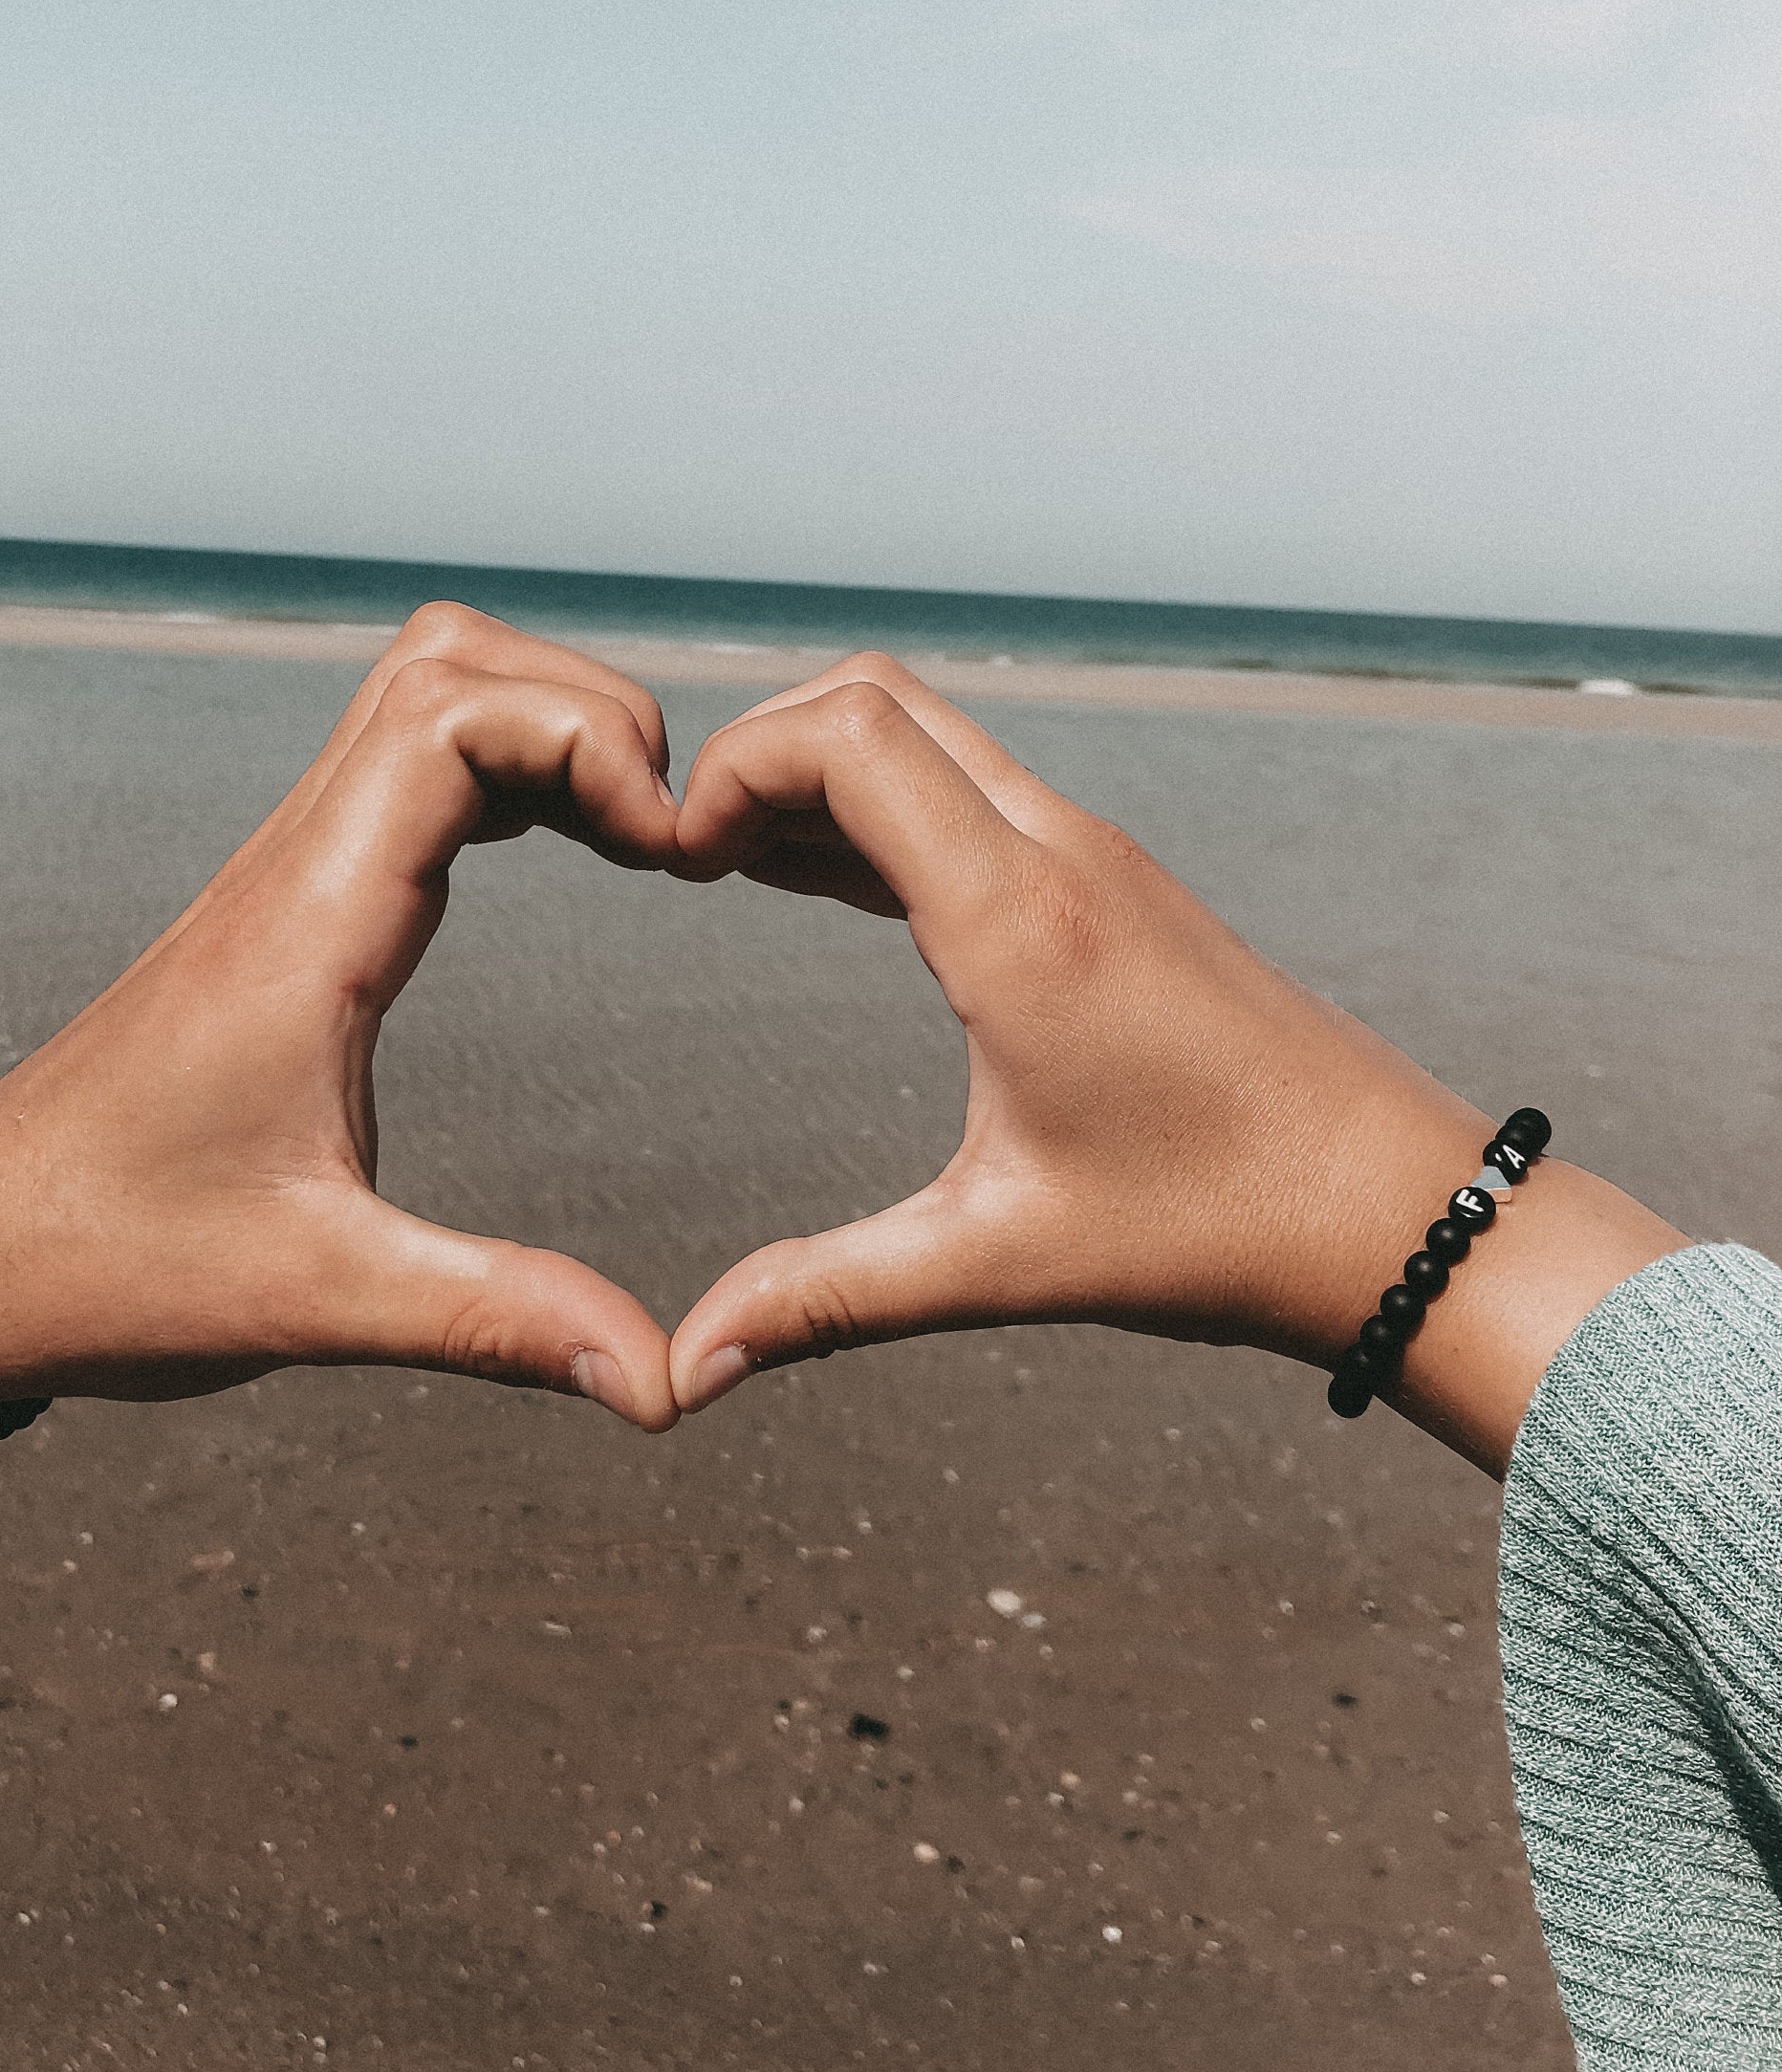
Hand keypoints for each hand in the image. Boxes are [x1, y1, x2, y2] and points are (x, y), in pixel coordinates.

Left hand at [0, 604, 681, 1428]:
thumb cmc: (108, 1265)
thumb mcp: (318, 1299)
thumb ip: (498, 1320)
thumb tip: (656, 1378)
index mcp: (305, 926)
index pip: (450, 718)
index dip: (585, 738)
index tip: (670, 848)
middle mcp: (293, 868)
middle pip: (447, 662)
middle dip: (585, 708)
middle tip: (668, 830)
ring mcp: (285, 876)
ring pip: (421, 695)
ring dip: (542, 724)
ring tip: (635, 832)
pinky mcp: (287, 907)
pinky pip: (405, 768)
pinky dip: (503, 770)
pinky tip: (564, 849)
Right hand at [665, 659, 1680, 1469]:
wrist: (1398, 1212)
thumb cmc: (1214, 1230)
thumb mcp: (995, 1262)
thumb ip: (822, 1299)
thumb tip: (679, 1372)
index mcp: (1018, 917)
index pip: (848, 735)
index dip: (734, 765)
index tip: (674, 859)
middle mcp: (1057, 853)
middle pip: (877, 699)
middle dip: (760, 748)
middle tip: (687, 854)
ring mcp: (1094, 857)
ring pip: (929, 737)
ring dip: (820, 776)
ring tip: (726, 867)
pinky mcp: (1114, 885)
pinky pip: (971, 796)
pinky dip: (881, 811)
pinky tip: (819, 885)